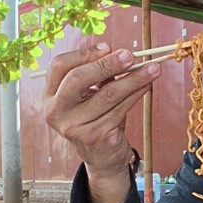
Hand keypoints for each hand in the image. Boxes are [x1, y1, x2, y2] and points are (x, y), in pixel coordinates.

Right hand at [42, 43, 161, 179]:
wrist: (101, 156)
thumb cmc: (96, 116)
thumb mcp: (90, 94)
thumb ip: (99, 75)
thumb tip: (122, 55)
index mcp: (50, 95)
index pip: (59, 66)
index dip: (84, 53)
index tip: (108, 46)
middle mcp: (55, 111)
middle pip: (78, 79)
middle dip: (106, 64)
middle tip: (130, 56)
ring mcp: (74, 126)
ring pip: (106, 95)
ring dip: (133, 79)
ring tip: (152, 68)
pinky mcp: (95, 136)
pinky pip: (120, 109)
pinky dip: (136, 94)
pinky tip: (147, 85)